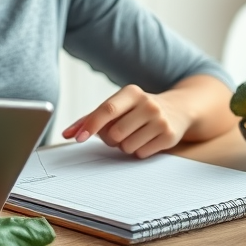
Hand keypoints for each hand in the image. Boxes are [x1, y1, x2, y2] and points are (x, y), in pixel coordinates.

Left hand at [62, 84, 191, 158]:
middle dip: (110, 138)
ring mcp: (160, 120)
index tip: (78, 138)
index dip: (91, 125)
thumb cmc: (138, 109)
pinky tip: (146, 139)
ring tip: (135, 134)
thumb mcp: (119, 105)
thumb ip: (91, 118)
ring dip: (125, 145)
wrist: (178, 109)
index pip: (107, 110)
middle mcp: (147, 103)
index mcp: (132, 92)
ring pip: (126, 146)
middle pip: (114, 133)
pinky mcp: (169, 136)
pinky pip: (140, 153)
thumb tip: (67, 134)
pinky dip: (138, 150)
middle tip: (119, 131)